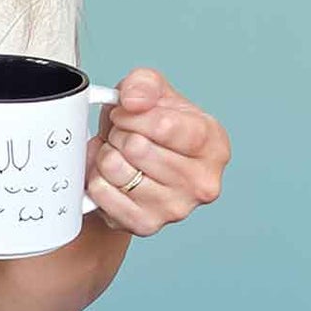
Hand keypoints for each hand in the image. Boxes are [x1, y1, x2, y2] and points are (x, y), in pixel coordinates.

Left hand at [85, 67, 229, 235]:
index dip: (132, 115)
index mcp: (214, 145)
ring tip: (119, 155)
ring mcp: (175, 209)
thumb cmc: (151, 130)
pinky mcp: (146, 226)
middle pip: (136, 148)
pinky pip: (101, 193)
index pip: (163, 126)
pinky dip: (96, 179)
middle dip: (119, 134)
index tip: (126, 113)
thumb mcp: (153, 93)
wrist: (135, 168)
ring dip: (106, 156)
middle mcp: (202, 182)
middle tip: (124, 137)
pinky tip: (110, 176)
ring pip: (115, 169)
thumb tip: (134, 101)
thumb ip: (145, 84)